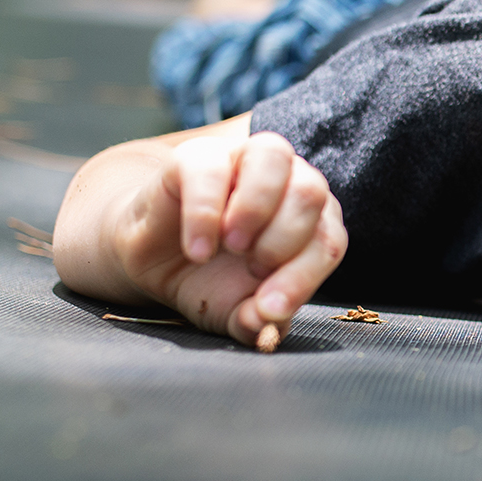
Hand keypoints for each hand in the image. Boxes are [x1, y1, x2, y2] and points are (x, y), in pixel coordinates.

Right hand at [108, 130, 346, 346]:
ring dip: (256, 207)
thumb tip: (268, 324)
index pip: (329, 241)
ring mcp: (242, 162)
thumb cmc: (208, 280)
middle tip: (253, 269)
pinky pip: (209, 166)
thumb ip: (258, 320)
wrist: (153, 263)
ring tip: (232, 247)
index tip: (271, 309)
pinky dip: (205, 211)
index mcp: (310, 222)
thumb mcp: (235, 312)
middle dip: (285, 240)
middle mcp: (286, 181)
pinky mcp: (197, 157)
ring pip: (272, 155)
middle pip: (311, 192)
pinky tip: (198, 249)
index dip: (304, 277)